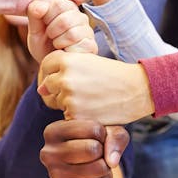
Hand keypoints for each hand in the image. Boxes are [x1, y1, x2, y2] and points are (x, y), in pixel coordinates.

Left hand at [26, 0, 96, 62]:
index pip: (58, 3)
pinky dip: (67, 52)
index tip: (46, 25)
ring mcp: (88, 31)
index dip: (47, 17)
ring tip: (58, 45)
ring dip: (59, 43)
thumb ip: (34, 15)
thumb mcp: (34, 30)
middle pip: (65, 20)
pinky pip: (79, 46)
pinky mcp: (92, 45)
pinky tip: (66, 52)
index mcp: (67, 7)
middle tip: (52, 38)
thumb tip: (42, 6)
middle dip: (52, 33)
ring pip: (72, 34)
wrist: (52, 67)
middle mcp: (80, 16)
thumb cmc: (44, 46)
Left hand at [38, 51, 154, 122]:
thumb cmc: (113, 75)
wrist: (137, 89)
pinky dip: (78, 116)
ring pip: (58, 102)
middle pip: (49, 86)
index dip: (56, 71)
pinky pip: (67, 117)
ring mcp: (69, 98)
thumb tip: (40, 90)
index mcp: (66, 60)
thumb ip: (62, 69)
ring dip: (70, 103)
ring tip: (92, 98)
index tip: (70, 75)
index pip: (46, 66)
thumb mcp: (87, 61)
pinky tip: (94, 109)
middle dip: (62, 88)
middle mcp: (64, 78)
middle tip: (85, 89)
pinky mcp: (75, 116)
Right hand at [40, 119, 128, 177]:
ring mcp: (55, 175)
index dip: (103, 133)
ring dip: (106, 165)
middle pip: (93, 149)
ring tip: (97, 161)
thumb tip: (111, 162)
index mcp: (52, 132)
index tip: (95, 136)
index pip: (94, 129)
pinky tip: (95, 175)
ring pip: (99, 168)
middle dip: (103, 149)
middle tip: (97, 150)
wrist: (84, 161)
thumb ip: (115, 137)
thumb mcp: (107, 129)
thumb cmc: (94, 139)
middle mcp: (48, 153)